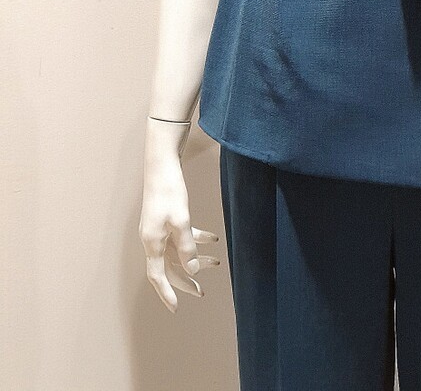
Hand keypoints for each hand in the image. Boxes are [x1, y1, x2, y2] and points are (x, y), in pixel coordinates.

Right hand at [138, 116, 220, 312]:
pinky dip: (196, 239)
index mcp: (152, 243)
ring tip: (215, 264)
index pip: (158, 276)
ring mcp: (158, 229)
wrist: (161, 164)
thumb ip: (186, 246)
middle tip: (201, 292)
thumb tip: (191, 269)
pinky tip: (213, 239)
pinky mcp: (166, 218)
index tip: (176, 309)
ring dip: (195, 258)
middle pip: (169, 267)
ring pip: (177, 252)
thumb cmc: (169, 191)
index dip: (167, 294)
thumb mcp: (181, 220)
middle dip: (186, 280)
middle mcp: (153, 239)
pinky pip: (181, 236)